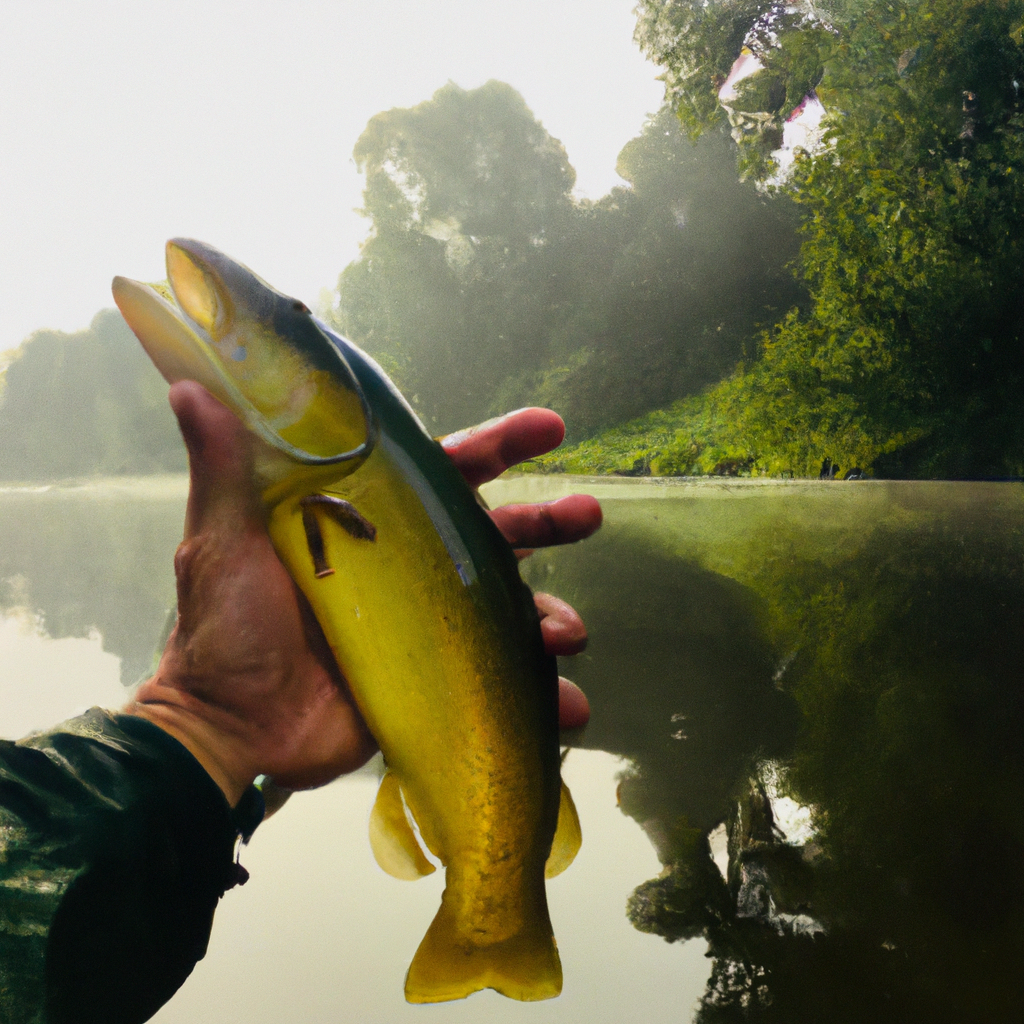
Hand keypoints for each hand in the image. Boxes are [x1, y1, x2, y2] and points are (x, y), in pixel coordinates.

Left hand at [126, 385, 598, 804]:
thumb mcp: (221, 542)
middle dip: (547, 522)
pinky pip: (499, 683)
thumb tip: (189, 384)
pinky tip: (568, 707)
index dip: (498, 447)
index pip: (443, 475)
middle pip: (494, 536)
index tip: (549, 428)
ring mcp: (426, 629)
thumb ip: (224, 468)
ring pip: (509, 611)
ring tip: (568, 633)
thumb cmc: (220, 631)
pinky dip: (540, 695)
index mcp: (368, 525)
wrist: (227, 731)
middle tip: (589, 516)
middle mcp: (406, 570)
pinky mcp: (434, 683)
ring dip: (550, 617)